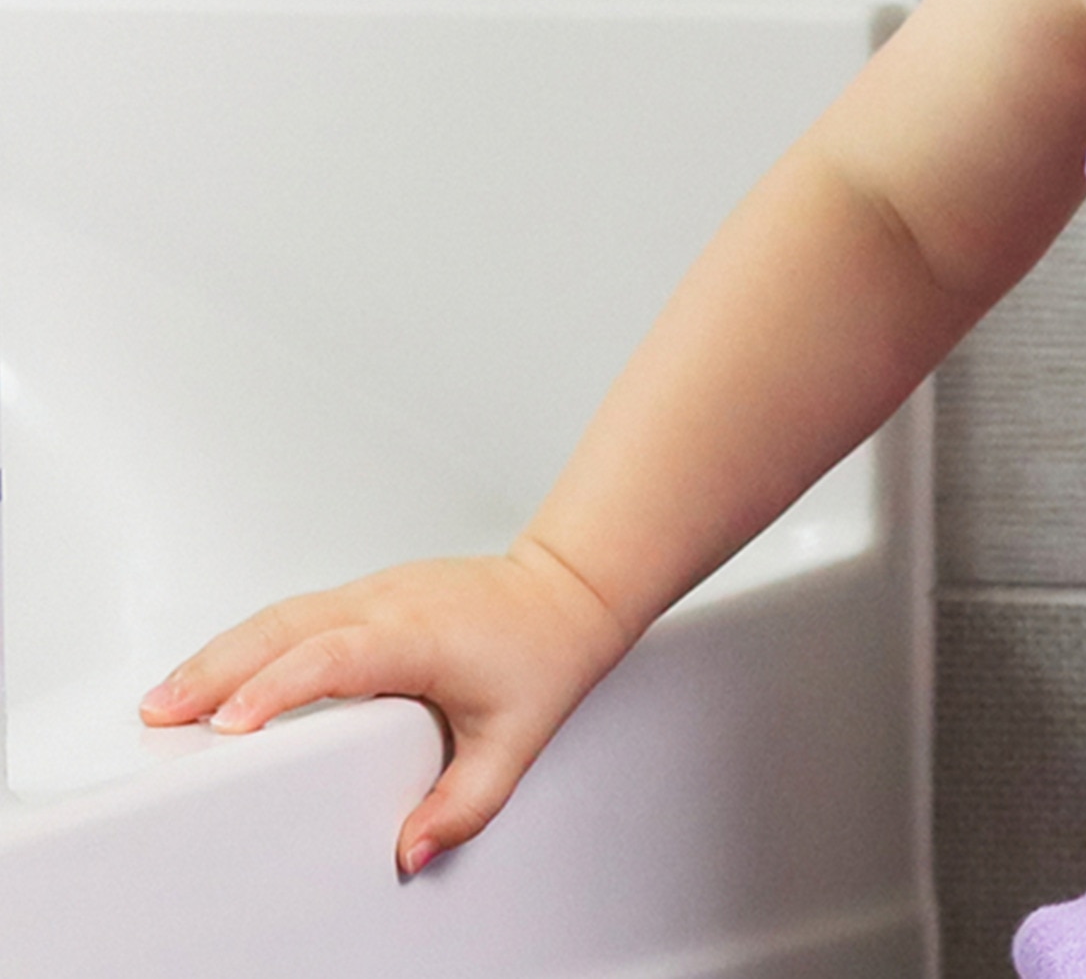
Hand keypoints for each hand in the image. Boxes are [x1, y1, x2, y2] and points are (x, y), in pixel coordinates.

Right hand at [138, 536, 635, 874]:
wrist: (568, 590)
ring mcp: (374, 591)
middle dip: (219, 669)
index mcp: (420, 636)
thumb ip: (465, 803)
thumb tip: (412, 849)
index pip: (336, 655)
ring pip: (281, 614)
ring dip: (221, 653)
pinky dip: (247, 641)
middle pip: (286, 626)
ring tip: (167, 700)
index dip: (279, 687)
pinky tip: (216, 673)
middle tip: (162, 713)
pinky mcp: (366, 594)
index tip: (232, 722)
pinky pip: (295, 613)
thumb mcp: (516, 739)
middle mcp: (388, 604)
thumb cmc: (542, 652)